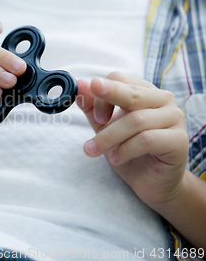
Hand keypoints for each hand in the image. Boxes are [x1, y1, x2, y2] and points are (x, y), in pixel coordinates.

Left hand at [76, 72, 188, 207]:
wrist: (151, 181)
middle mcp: (163, 100)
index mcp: (145, 91)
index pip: (120, 79)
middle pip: (131, 94)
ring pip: (136, 120)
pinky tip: (116, 159)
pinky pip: (147, 140)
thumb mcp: (105, 127)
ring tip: (93, 150)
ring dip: (109, 137)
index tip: (95, 116)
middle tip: (94, 119)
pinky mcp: (179, 141)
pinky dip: (126, 149)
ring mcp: (174, 119)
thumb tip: (80, 84)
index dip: (102, 94)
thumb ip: (93, 106)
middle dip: (106, 106)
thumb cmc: (128, 150)